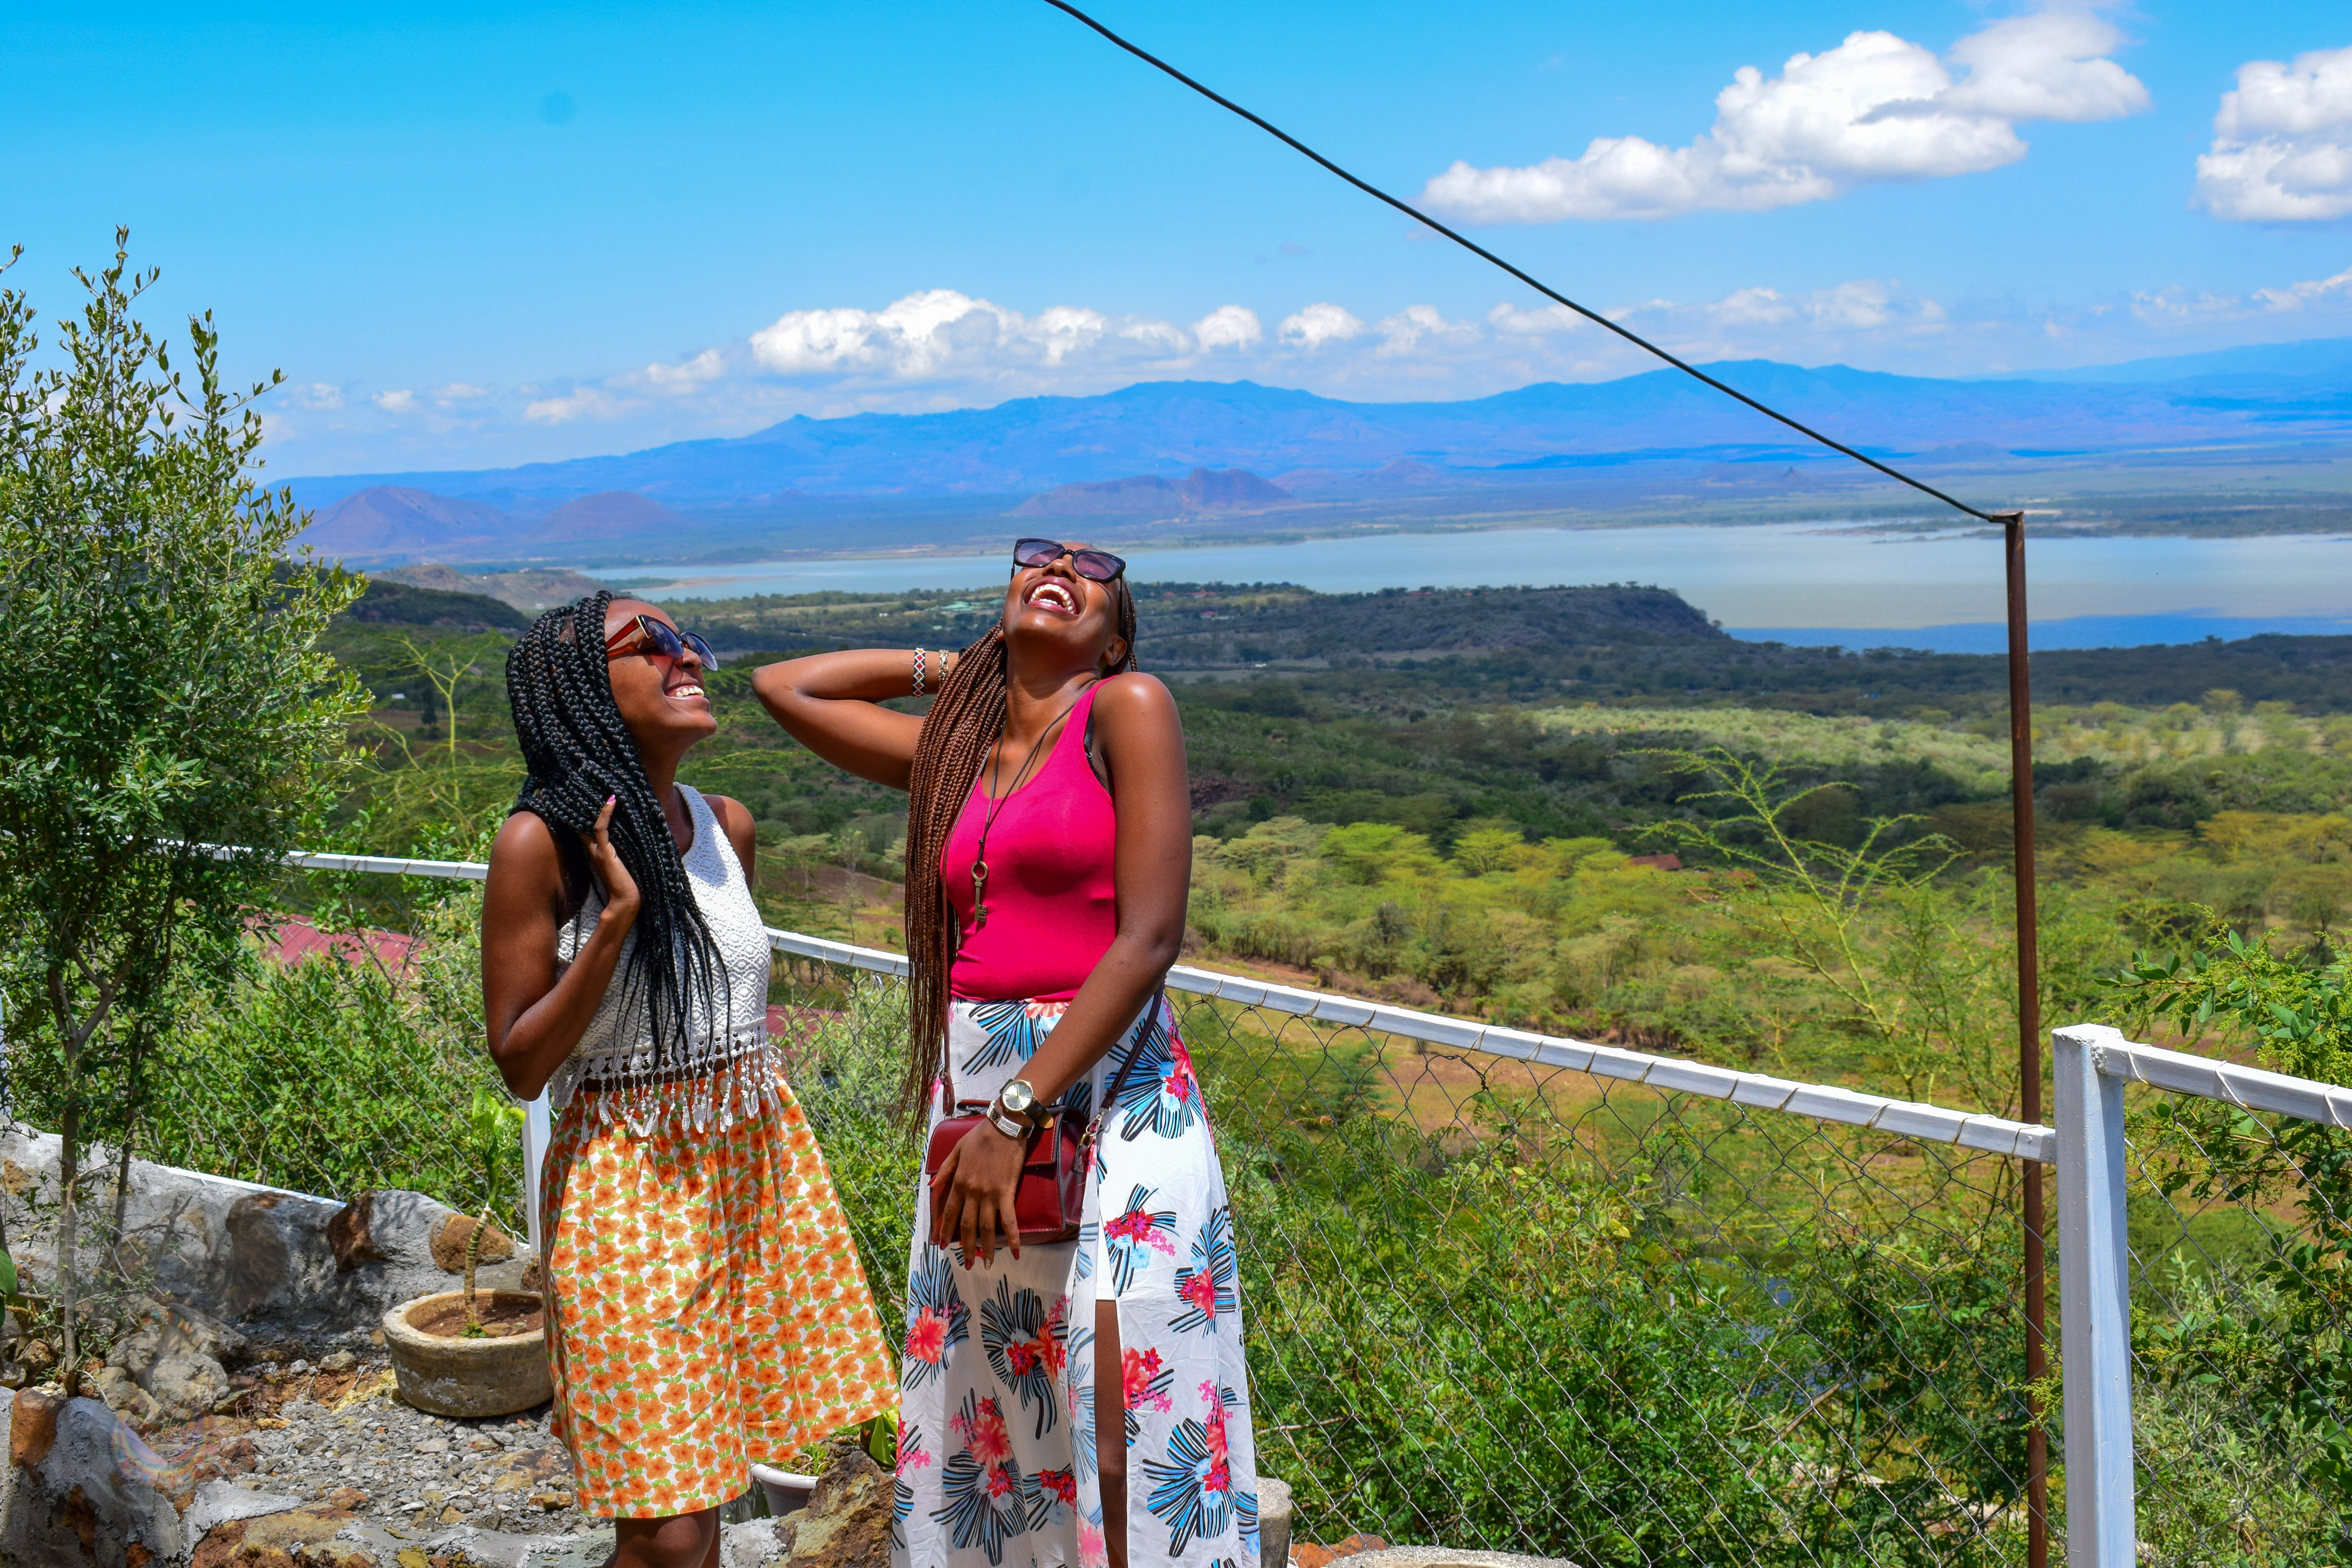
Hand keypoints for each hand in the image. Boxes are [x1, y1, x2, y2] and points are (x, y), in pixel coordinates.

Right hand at [588, 796, 640, 924]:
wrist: (628, 902)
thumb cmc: (633, 883)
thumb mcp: (633, 859)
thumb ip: (632, 846)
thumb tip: (646, 830)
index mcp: (601, 850)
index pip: (592, 826)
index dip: (594, 811)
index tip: (603, 794)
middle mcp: (596, 849)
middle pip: (588, 821)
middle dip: (590, 804)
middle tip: (596, 785)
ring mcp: (599, 850)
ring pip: (593, 822)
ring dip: (599, 805)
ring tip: (607, 789)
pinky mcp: (605, 853)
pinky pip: (600, 828)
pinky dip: (605, 814)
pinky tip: (611, 802)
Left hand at [930, 1118, 1027, 1264]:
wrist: (1003, 1126)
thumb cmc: (981, 1136)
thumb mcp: (956, 1150)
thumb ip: (945, 1170)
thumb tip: (932, 1187)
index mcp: (959, 1182)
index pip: (950, 1212)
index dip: (945, 1230)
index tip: (941, 1245)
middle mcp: (972, 1192)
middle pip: (966, 1225)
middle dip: (965, 1247)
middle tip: (966, 1263)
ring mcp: (989, 1193)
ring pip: (985, 1227)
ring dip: (986, 1248)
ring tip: (987, 1264)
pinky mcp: (1006, 1192)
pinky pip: (1009, 1219)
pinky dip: (1012, 1237)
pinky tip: (1015, 1252)